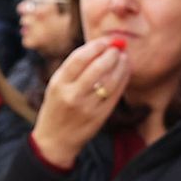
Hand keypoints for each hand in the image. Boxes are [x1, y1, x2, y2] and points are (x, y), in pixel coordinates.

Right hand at [30, 38, 129, 167]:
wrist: (54, 140)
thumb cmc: (57, 107)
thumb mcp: (57, 85)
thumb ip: (74, 68)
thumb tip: (100, 46)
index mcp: (59, 83)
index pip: (80, 57)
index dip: (96, 46)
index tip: (106, 40)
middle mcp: (72, 94)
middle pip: (97, 67)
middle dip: (111, 54)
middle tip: (118, 47)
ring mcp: (86, 107)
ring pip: (110, 81)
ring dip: (120, 66)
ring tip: (124, 57)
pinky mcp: (99, 117)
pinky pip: (115, 94)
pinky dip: (123, 80)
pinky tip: (125, 71)